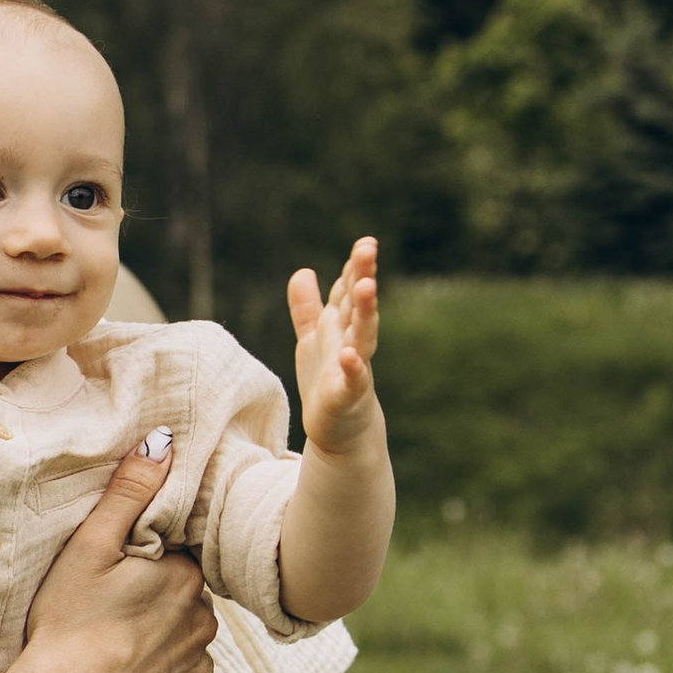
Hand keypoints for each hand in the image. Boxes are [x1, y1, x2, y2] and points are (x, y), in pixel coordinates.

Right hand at [14, 444, 215, 672]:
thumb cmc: (69, 622)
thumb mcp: (90, 546)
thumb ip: (130, 492)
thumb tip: (165, 441)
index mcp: (186, 579)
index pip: (179, 560)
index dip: (149, 564)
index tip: (119, 576)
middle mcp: (204, 624)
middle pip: (186, 602)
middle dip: (159, 604)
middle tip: (111, 612)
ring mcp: (195, 672)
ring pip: (186, 646)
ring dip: (162, 647)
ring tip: (115, 650)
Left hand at [288, 236, 380, 456]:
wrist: (340, 430)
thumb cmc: (328, 381)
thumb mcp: (313, 339)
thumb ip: (307, 308)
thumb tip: (304, 271)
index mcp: (342, 327)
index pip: (349, 291)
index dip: (356, 267)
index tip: (366, 242)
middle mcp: (351, 342)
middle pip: (358, 305)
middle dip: (363, 276)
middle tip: (369, 249)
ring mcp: (353, 368)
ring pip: (362, 335)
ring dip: (365, 312)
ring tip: (366, 287)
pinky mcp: (348, 395)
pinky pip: (353, 379)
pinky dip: (353, 368)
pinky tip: (350, 355)